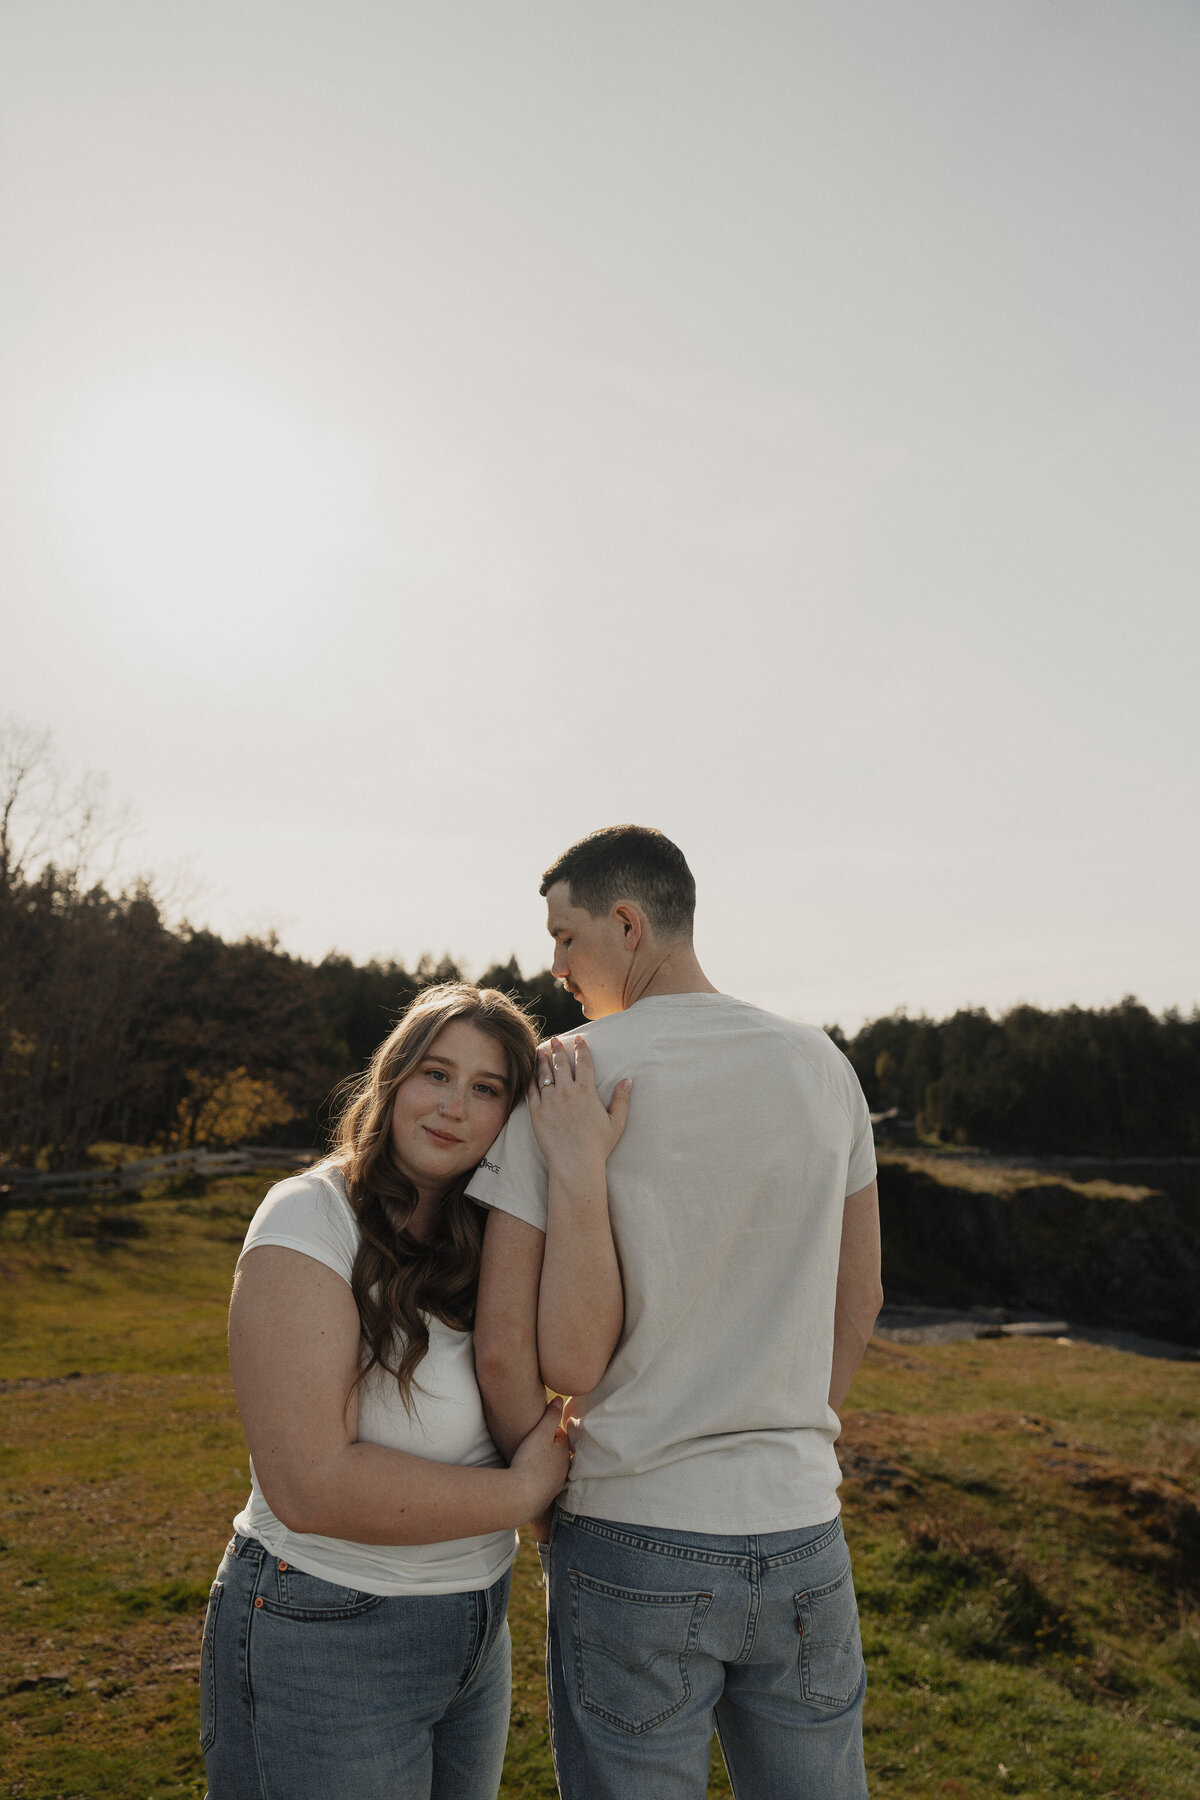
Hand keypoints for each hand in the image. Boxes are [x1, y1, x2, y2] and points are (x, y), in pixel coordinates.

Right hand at [509, 1397, 571, 1518]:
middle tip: (532, 1446)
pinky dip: (538, 1481)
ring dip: (543, 1466)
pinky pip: (544, 1486)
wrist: (520, 1496)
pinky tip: (528, 1481)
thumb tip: (559, 1399)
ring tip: (529, 1462)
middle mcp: (564, 1470)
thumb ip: (551, 1415)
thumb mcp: (540, 1433)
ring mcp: (556, 1486)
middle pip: (558, 1454)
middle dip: (548, 1449)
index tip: (536, 1431)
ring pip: (552, 1471)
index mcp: (565, 1453)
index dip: (548, 1432)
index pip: (560, 1436)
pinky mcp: (546, 1498)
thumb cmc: (530, 1461)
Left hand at [529, 1036, 631, 1188]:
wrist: (574, 1164)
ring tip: (541, 1051)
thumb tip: (628, 1080)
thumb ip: (622, 1100)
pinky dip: (531, 1078)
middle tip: (555, 1040)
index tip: (578, 1040)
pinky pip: (532, 1090)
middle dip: (558, 1049)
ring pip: (544, 1074)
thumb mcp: (616, 1122)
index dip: (580, 1049)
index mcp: (586, 1091)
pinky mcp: (536, 1112)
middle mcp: (566, 1092)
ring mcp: (549, 1101)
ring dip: (543, 1060)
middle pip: (561, 1064)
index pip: (583, 1062)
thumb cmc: (598, 1146)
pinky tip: (531, 1073)